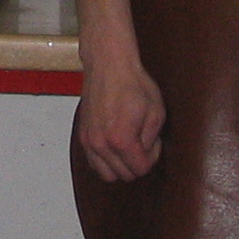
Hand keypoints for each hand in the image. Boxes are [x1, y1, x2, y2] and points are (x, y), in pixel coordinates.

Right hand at [77, 57, 166, 183]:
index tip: (153, 142)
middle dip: (137, 162)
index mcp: (121, 140)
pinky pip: (93, 162)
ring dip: (120, 165)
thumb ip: (152, 140)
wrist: (108, 63)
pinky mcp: (82, 134)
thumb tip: (146, 152)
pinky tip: (115, 145)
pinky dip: (105, 160)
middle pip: (124, 175)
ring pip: (106, 174)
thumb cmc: (132, 83)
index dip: (152, 157)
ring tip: (128, 145)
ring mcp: (88, 140)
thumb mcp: (156, 111)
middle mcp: (100, 143)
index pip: (140, 169)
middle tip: (143, 141)